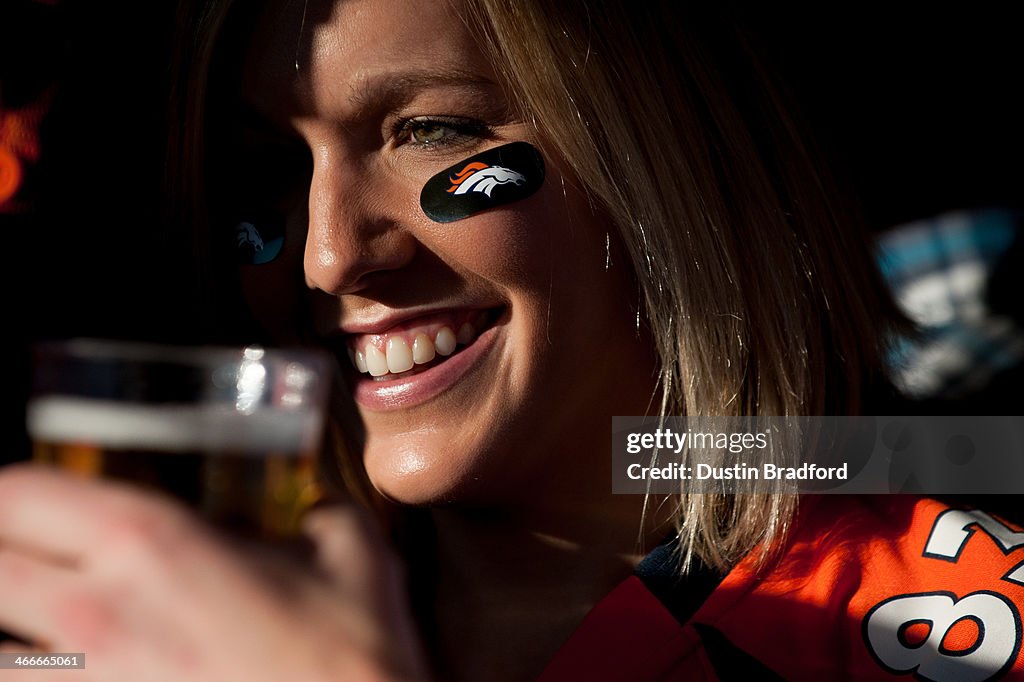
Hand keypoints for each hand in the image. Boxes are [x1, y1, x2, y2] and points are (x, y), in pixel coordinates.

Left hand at [0, 465, 428, 680]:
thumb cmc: (352, 653)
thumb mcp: (350, 550)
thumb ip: (316, 514)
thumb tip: (306, 516)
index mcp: (151, 541)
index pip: (16, 493)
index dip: (5, 491)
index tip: (16, 499)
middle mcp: (97, 611)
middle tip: (16, 556)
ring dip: (9, 638)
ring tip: (34, 628)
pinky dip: (38, 675)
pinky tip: (66, 667)